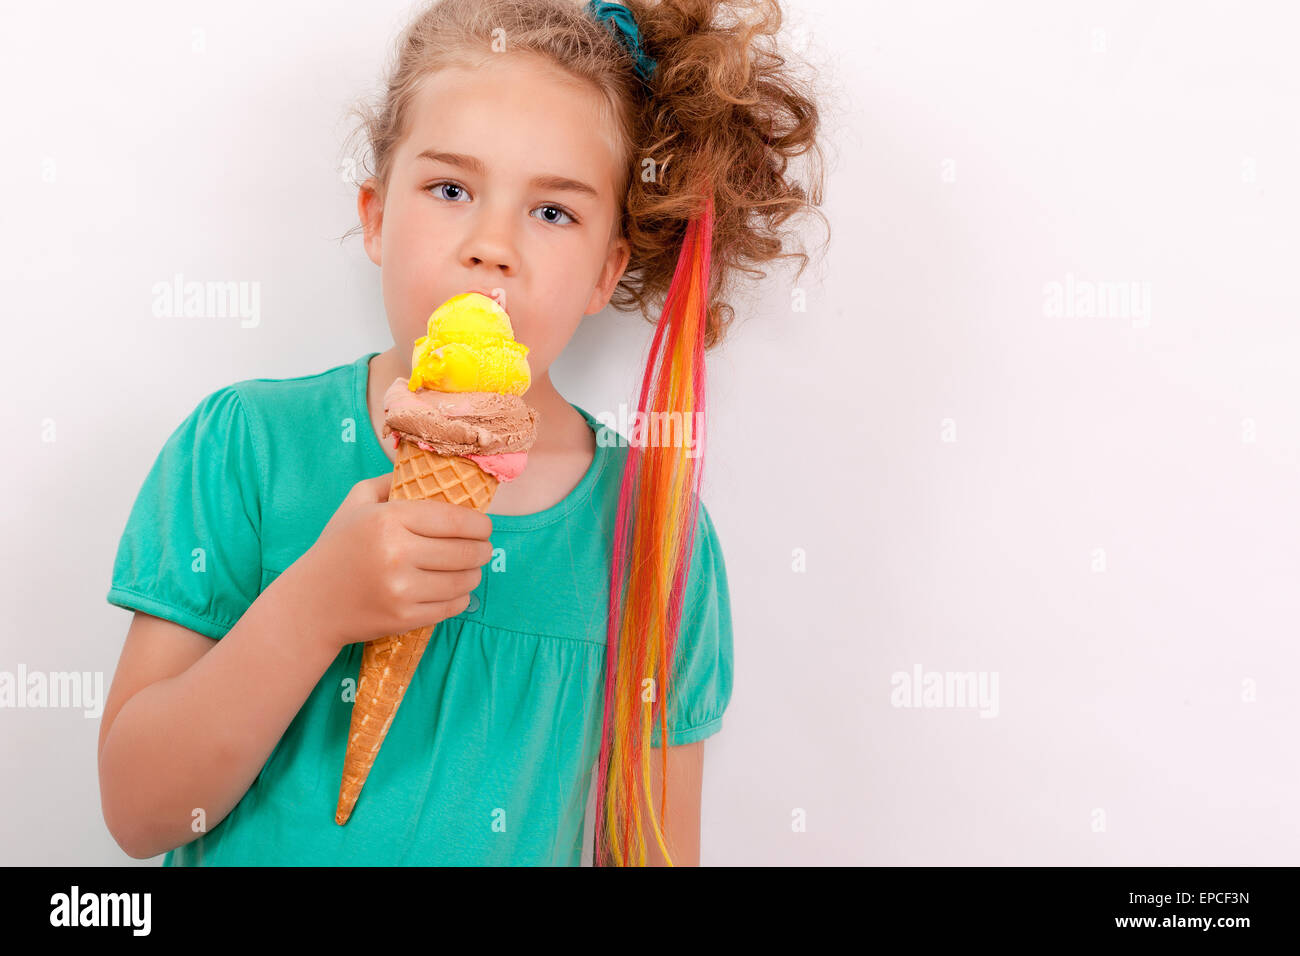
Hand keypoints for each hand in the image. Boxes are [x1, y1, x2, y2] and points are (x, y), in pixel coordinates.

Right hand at [290, 474, 493, 650]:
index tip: (484, 526)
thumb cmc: (338, 547)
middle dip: (482, 549)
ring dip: (474, 573)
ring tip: (467, 568)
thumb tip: (434, 469)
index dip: (480, 523)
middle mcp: (397, 553)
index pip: (455, 518)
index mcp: (388, 519)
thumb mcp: (356, 502)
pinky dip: (460, 597)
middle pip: (467, 550)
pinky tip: (451, 588)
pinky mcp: (405, 617)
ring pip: (465, 580)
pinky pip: (454, 606)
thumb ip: (392, 480)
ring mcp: (402, 589)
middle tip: (482, 548)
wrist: (312, 603)